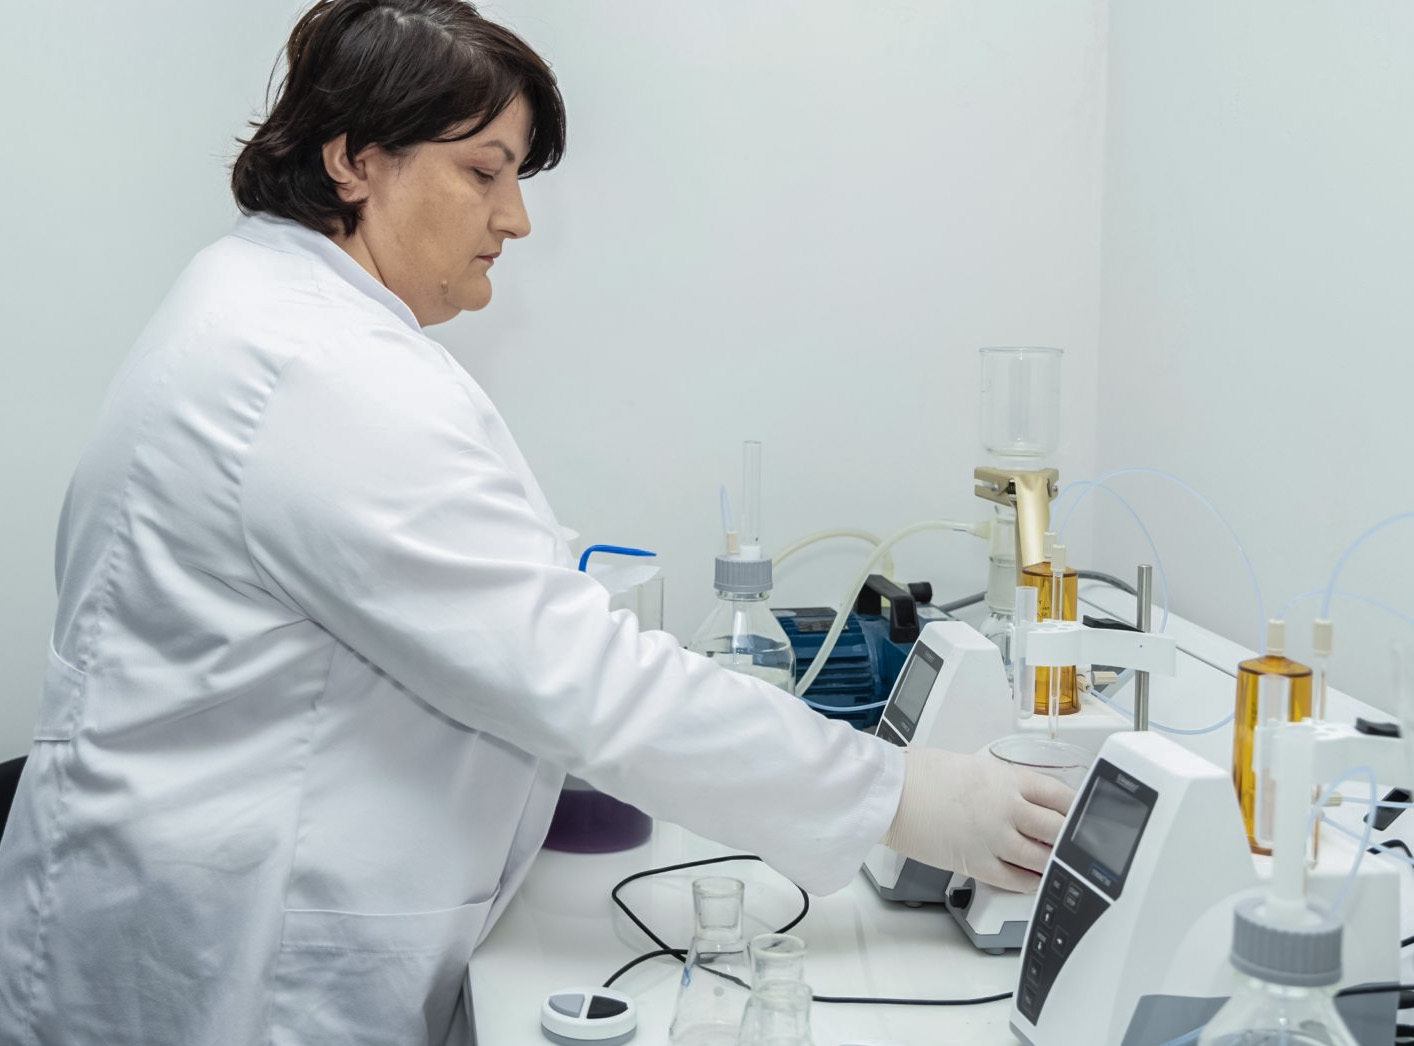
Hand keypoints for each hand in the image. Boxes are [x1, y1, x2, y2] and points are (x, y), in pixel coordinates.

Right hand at [880, 746, 1074, 892]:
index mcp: (1008, 778)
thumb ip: (1000, 782)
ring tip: (1058, 864)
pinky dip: (1030, 883)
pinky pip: (1015, 880)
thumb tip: (1016, 796)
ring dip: (1054, 862)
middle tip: (1078, 845)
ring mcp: (995, 837)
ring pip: (1043, 857)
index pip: (1060, 796)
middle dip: (1071, 839)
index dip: (1078, 809)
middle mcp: (1008, 808)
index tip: (1083, 816)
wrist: (892, 794)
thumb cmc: (921, 774)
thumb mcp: (972, 764)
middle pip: (1059, 828)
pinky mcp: (977, 863)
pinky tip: (1033, 880)